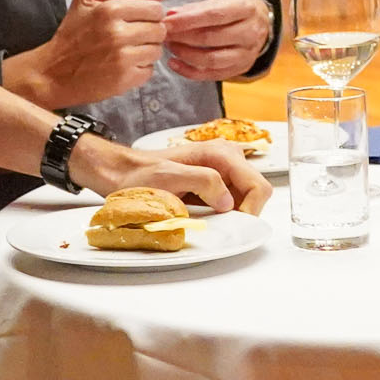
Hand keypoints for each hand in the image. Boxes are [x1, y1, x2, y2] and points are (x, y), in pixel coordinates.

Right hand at [8, 0, 165, 107]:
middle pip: (159, 30)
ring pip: (156, 51)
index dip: (149, 15)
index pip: (155, 9)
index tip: (136, 20)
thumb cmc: (72, 33)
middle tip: (130, 37)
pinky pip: (149, 71)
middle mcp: (117, 33)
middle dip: (149, 33)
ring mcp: (121, 58)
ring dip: (145, 52)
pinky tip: (123, 66)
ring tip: (125, 52)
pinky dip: (139, 69)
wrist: (52, 72)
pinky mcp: (123, 80)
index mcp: (109, 9)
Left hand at [68, 132, 271, 215]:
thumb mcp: (169, 178)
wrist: (122, 174)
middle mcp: (226, 158)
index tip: (233, 225)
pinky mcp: (214, 182)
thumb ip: (203, 182)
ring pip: (245, 199)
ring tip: (209, 219)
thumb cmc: (139, 175)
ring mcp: (221, 170)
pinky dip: (223, 213)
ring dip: (233, 214)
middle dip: (244, 212)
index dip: (251, 210)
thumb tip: (228, 200)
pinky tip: (205, 216)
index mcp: (220, 154)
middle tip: (221, 225)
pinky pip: (231, 201)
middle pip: (256, 192)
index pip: (257, 185)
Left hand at [162, 0, 273, 79]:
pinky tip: (175, 63)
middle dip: (182, 36)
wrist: (263, 25)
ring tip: (170, 45)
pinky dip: (189, 71)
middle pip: (211, 38)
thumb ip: (197, 8)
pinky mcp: (240, 69)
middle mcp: (250, 32)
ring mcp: (247, 54)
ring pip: (211, 59)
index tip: (167, 21)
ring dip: (185, 54)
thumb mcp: (223, 1)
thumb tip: (171, 15)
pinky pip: (212, 75)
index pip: (214, 15)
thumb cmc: (237, 10)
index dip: (187, 19)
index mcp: (246, 9)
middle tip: (164, 33)